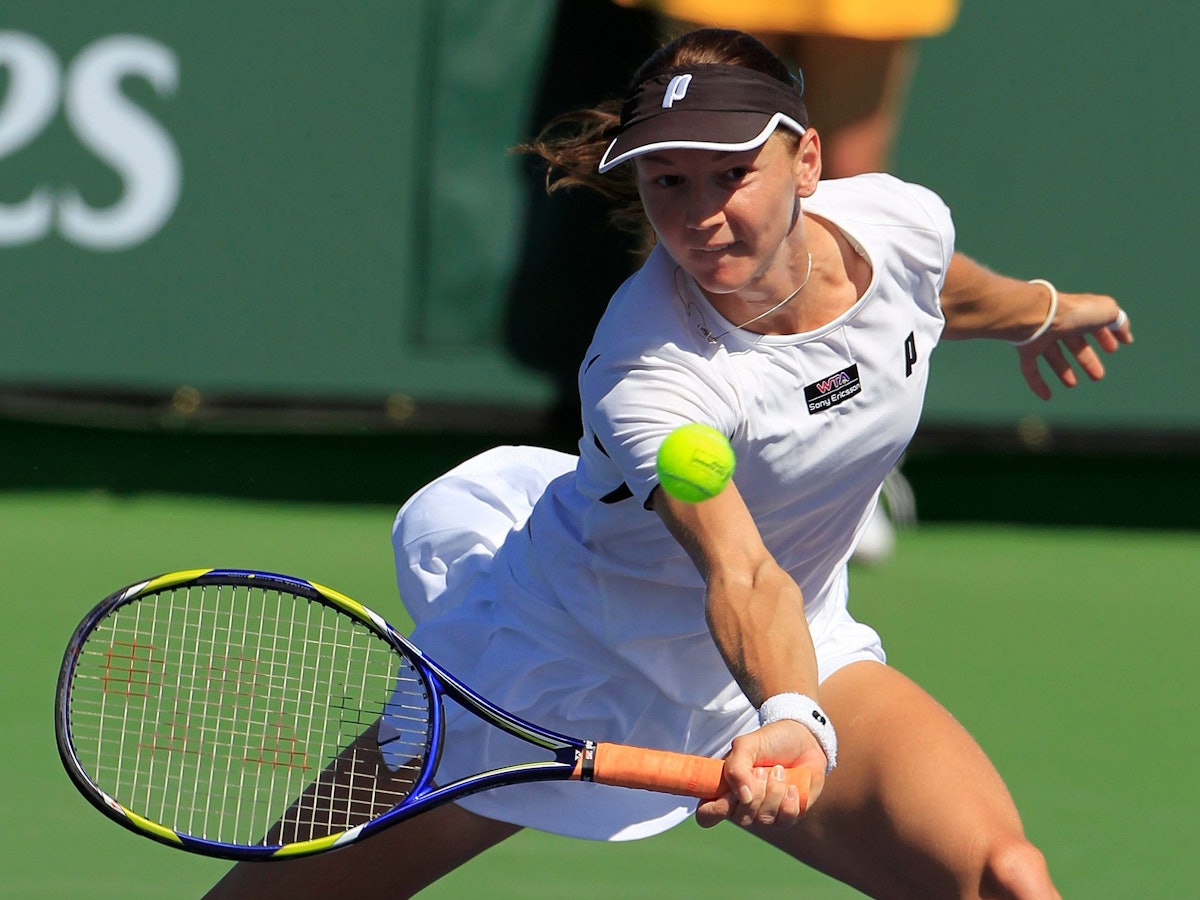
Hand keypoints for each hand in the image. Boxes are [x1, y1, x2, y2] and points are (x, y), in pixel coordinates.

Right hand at [695, 720, 826, 828]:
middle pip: (739, 818)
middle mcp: (742, 806)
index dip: (715, 811)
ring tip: (779, 770)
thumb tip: (743, 797)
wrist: (805, 740)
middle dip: (755, 792)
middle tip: (762, 769)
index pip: (707, 814)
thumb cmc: (770, 741)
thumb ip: (736, 767)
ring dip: (773, 792)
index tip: (730, 795)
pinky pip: (784, 821)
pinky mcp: (786, 816)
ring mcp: (764, 813)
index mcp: (725, 789)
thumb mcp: (747, 745)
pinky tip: (792, 786)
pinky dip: (789, 802)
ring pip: (763, 819)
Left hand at [1017, 291, 1132, 399]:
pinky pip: (1030, 368)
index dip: (1104, 337)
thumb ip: (1119, 322)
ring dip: (1063, 370)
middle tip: (1098, 376)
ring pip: (1052, 355)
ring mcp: (1040, 336)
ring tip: (1072, 385)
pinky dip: (1037, 384)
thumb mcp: (1107, 312)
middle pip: (1074, 343)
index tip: (1113, 350)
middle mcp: (1059, 323)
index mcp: (1079, 312)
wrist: (1039, 315)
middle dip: (1086, 359)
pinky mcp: (1026, 349)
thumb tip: (1126, 336)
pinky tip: (1047, 396)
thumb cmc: (1075, 312)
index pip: (1093, 325)